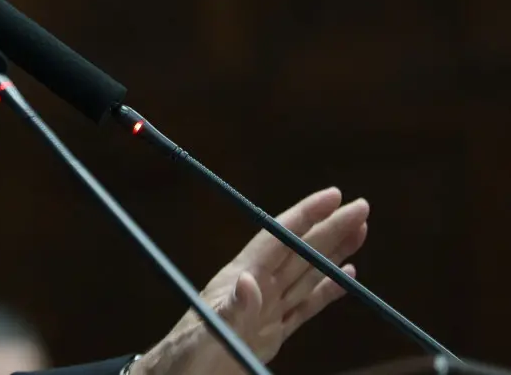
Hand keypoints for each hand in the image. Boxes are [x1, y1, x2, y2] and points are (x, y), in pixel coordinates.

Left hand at [134, 187, 369, 374]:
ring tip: (359, 231)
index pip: (279, 238)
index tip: (334, 195)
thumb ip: (231, 309)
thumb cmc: (187, 354)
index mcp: (241, 276)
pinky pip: (307, 306)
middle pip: (300, 251)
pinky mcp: (273, 332)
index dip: (305, 215)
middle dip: (330, 228)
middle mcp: (256, 286)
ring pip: (308, 273)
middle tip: (362, 207)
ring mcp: (266, 308)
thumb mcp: (208, 331)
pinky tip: (346, 277)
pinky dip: (328, 291)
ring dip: (333, 252)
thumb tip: (249, 281)